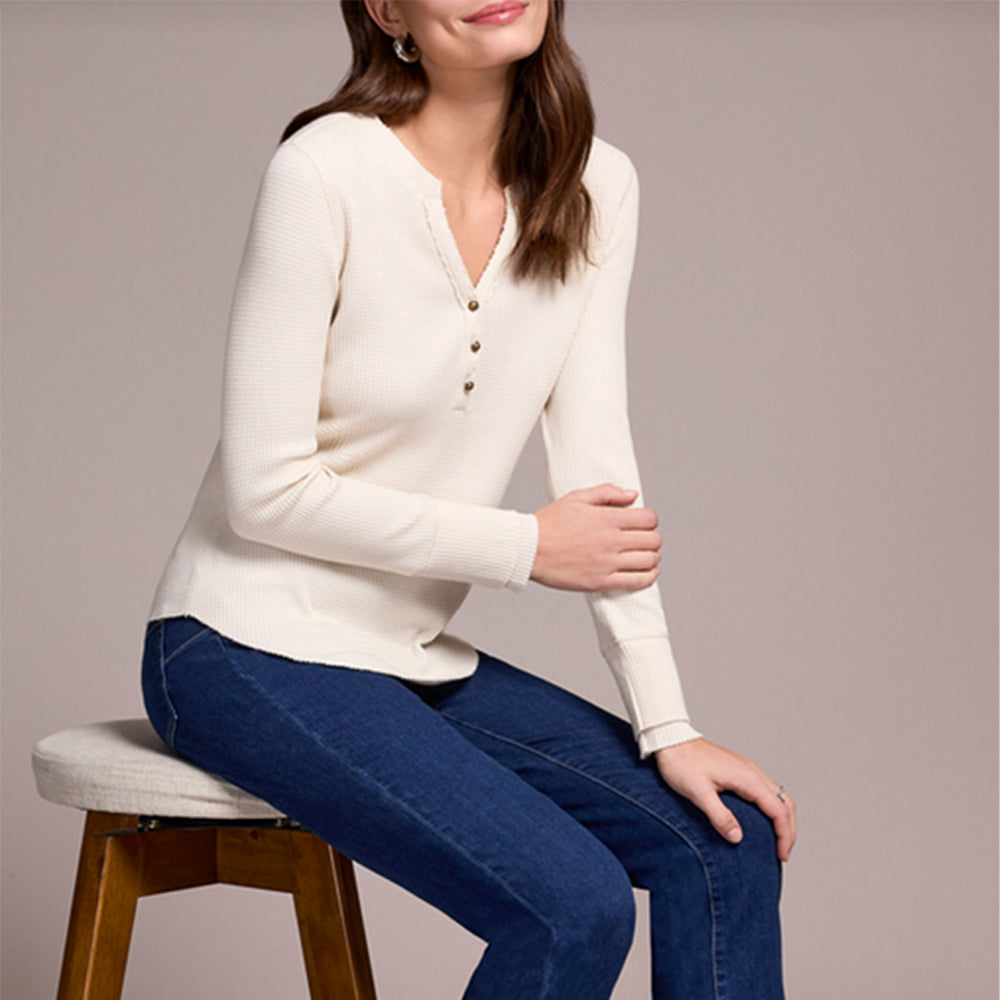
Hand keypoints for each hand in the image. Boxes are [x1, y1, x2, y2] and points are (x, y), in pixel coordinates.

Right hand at [531, 483, 660, 591]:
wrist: (528, 549)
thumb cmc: (549, 523)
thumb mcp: (576, 498)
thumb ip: (607, 493)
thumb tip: (632, 495)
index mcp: (607, 518)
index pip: (649, 518)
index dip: (650, 520)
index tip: (642, 523)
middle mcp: (611, 540)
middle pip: (653, 540)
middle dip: (652, 538)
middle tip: (644, 539)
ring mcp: (607, 562)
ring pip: (648, 560)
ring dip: (652, 557)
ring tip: (645, 555)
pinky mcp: (601, 581)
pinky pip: (636, 582)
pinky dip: (647, 577)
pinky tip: (647, 572)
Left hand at [654, 738, 796, 861]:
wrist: (670, 740)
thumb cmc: (681, 763)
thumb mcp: (698, 792)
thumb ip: (719, 816)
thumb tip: (738, 838)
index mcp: (747, 778)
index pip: (779, 810)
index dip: (784, 835)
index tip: (781, 856)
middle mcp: (752, 772)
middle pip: (785, 803)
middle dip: (788, 830)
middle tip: (782, 853)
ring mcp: (746, 769)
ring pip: (777, 796)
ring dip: (781, 819)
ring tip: (776, 841)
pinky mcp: (739, 769)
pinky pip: (765, 790)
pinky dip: (771, 808)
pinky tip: (760, 820)